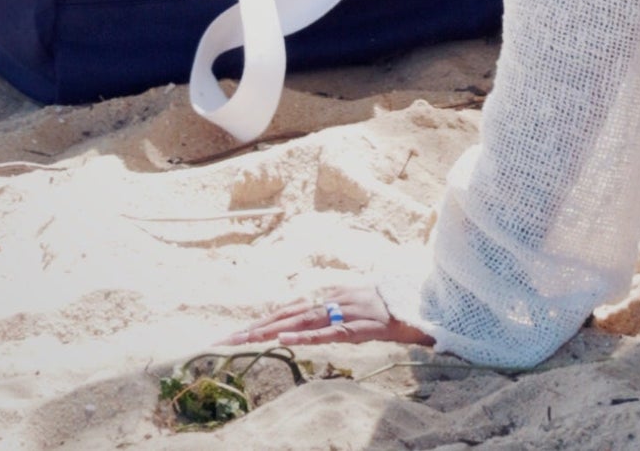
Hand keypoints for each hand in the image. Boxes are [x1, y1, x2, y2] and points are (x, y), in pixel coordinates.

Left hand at [223, 283, 432, 349]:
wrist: (418, 300)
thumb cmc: (387, 306)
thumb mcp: (354, 307)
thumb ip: (333, 314)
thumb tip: (311, 322)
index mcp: (327, 299)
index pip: (286, 311)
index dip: (258, 322)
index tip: (232, 335)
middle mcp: (329, 302)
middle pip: (284, 314)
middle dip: (252, 328)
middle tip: (221, 340)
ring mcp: (342, 312)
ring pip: (299, 322)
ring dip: (268, 330)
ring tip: (241, 340)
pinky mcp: (357, 326)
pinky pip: (327, 333)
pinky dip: (304, 335)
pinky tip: (284, 339)